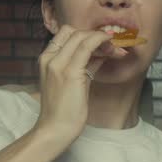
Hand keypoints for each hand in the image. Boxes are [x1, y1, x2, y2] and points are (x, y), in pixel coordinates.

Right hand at [32, 27, 122, 143]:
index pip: (65, 34)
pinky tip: (112, 49)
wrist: (54, 130)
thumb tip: (101, 54)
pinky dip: (102, 42)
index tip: (102, 42)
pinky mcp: (70, 72)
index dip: (85, 34)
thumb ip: (85, 66)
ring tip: (115, 50)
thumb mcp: (74, 82)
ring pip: (82, 36)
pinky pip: (88, 46)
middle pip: (74, 31)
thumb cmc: (64, 111)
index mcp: (46, 59)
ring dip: (102, 39)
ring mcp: (58, 64)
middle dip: (95, 35)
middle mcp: (49, 58)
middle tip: (112, 46)